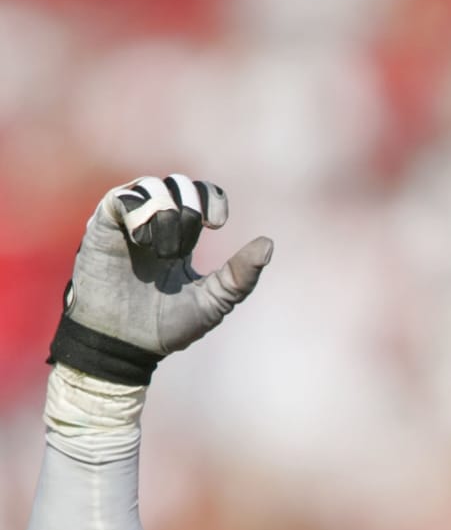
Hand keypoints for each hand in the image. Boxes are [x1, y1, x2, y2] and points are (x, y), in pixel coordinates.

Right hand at [49, 173, 273, 384]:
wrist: (127, 344)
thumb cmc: (167, 326)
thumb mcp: (214, 302)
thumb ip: (241, 276)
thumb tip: (268, 243)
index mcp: (183, 240)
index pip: (200, 195)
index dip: (212, 198)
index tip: (217, 224)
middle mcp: (156, 226)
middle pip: (179, 185)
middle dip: (191, 208)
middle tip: (186, 245)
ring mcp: (129, 224)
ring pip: (152, 186)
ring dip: (166, 214)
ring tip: (163, 250)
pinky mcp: (103, 226)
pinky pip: (122, 197)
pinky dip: (140, 214)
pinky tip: (143, 241)